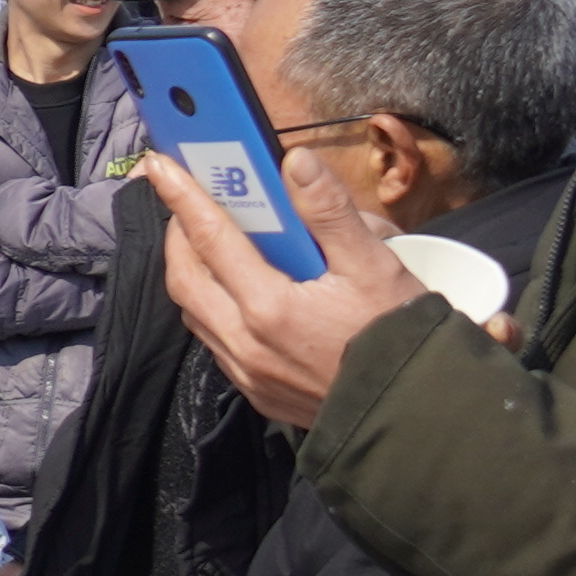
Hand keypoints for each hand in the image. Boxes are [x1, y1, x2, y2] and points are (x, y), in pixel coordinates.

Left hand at [154, 183, 415, 432]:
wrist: (415, 412)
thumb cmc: (399, 336)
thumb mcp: (375, 265)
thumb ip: (330, 212)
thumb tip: (295, 163)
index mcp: (268, 307)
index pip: (210, 237)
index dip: (182, 196)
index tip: (160, 166)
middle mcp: (245, 343)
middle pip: (184, 279)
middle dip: (177, 235)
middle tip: (186, 203)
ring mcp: (247, 372)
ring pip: (194, 314)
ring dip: (192, 274)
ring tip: (206, 243)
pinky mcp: (256, 392)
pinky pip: (214, 343)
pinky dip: (211, 309)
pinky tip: (235, 293)